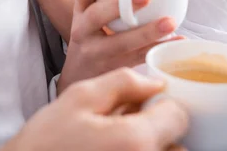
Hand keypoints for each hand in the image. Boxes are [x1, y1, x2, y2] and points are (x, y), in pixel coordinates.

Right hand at [2, 68, 187, 150]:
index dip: (161, 102)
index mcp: (135, 141)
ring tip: (115, 140)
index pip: (178, 115)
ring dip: (150, 144)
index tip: (140, 102)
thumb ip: (123, 82)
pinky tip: (112, 149)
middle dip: (157, 126)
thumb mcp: (81, 96)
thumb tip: (156, 82)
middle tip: (125, 121)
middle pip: (177, 141)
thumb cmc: (48, 139)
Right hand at [58, 0, 183, 92]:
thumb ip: (108, 0)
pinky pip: (138, 59)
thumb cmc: (93, 37)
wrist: (78, 76)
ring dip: (148, 32)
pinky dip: (159, 49)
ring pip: (121, 43)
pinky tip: (176, 41)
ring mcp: (97, 54)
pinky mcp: (113, 70)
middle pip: (97, 16)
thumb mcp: (89, 18)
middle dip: (121, 5)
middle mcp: (83, 32)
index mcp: (80, 13)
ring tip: (170, 21)